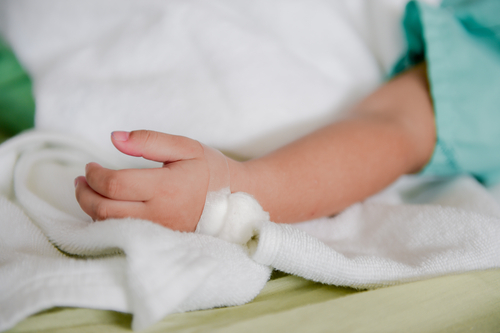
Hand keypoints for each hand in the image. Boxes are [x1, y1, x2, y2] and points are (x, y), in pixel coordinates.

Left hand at [75, 130, 209, 231]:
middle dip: (84, 193)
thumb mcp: (185, 147)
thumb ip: (149, 141)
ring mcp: (158, 230)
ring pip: (109, 226)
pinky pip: (121, 234)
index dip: (94, 174)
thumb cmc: (210, 171)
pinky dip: (105, 221)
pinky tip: (106, 207)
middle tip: (81, 180)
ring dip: (91, 208)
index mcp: (166, 187)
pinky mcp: (158, 239)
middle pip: (104, 209)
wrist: (235, 199)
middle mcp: (159, 214)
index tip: (90, 165)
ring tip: (89, 191)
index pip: (114, 184)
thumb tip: (114, 137)